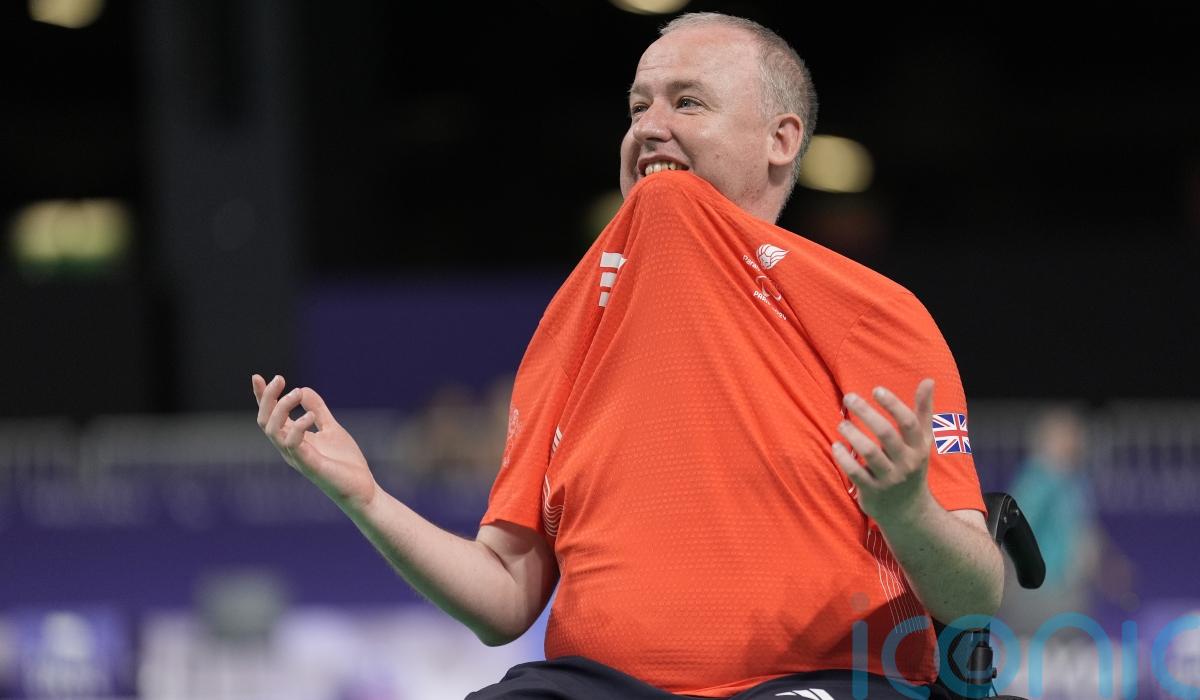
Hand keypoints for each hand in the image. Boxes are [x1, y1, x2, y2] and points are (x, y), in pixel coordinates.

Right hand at [252, 374, 377, 511]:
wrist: (362, 489)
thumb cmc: (345, 463)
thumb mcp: (331, 428)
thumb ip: (318, 410)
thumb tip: (303, 388)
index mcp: (292, 439)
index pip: (270, 416)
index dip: (261, 397)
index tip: (256, 377)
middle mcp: (289, 448)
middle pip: (264, 421)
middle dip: (267, 398)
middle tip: (280, 378)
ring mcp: (297, 457)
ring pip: (272, 431)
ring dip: (281, 408)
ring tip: (296, 393)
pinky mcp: (309, 465)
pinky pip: (292, 445)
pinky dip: (297, 427)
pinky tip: (310, 415)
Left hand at [831, 378, 936, 524]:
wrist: (909, 512)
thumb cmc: (912, 466)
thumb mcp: (922, 441)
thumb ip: (923, 411)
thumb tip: (928, 380)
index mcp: (918, 447)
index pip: (909, 422)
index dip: (893, 404)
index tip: (876, 389)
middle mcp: (906, 462)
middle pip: (886, 434)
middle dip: (866, 412)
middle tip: (848, 397)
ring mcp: (889, 478)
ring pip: (870, 453)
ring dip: (852, 434)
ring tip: (841, 423)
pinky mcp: (872, 491)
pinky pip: (856, 473)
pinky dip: (844, 458)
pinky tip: (836, 446)